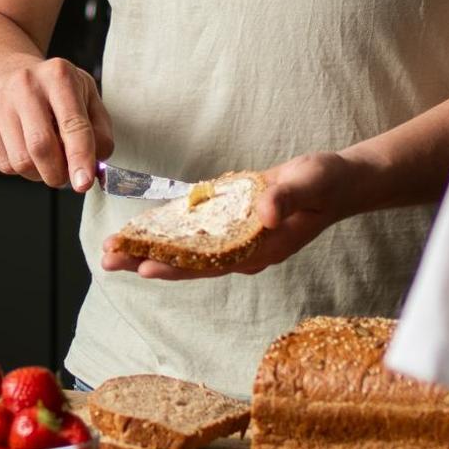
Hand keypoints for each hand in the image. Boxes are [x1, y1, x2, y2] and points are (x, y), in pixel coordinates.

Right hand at [0, 56, 109, 188]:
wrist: (13, 75)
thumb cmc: (56, 92)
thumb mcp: (88, 99)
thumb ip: (99, 132)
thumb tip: (95, 165)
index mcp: (58, 75)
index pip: (73, 124)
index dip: (80, 158)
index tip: (83, 182)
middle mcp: (25, 83)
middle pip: (41, 146)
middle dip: (58, 173)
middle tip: (66, 177)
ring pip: (21, 161)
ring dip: (39, 174)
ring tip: (46, 159)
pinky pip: (4, 164)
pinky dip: (20, 169)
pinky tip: (25, 150)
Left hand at [105, 148, 370, 279]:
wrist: (339, 182)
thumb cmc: (327, 183)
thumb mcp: (310, 183)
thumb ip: (287, 197)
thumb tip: (265, 213)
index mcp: (260, 248)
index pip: (210, 263)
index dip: (177, 266)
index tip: (143, 267)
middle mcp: (244, 251)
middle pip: (190, 263)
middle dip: (149, 261)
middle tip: (108, 259)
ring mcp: (237, 240)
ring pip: (188, 250)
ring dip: (152, 248)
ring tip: (114, 248)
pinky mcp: (234, 223)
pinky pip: (196, 233)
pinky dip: (169, 231)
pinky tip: (144, 228)